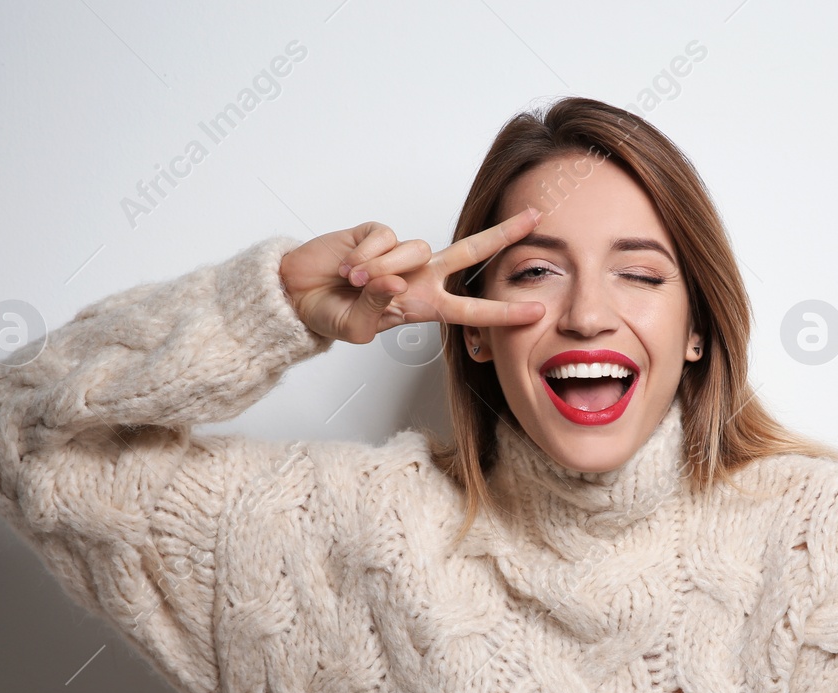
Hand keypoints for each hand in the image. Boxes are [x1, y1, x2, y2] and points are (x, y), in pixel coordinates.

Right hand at [278, 207, 546, 344]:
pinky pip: (385, 239)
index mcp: (426, 305)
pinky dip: (364, 256)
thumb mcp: (357, 330)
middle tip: (536, 218)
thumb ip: (379, 308)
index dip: (504, 312)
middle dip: (504, 234)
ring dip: (382, 269)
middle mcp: (421, 276)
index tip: (539, 311)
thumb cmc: (333, 316)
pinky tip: (347, 266)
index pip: (473, 310)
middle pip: (471, 251)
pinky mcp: (378, 232)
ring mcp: (401, 253)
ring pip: (414, 250)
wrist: (298, 294)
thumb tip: (394, 281)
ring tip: (355, 282)